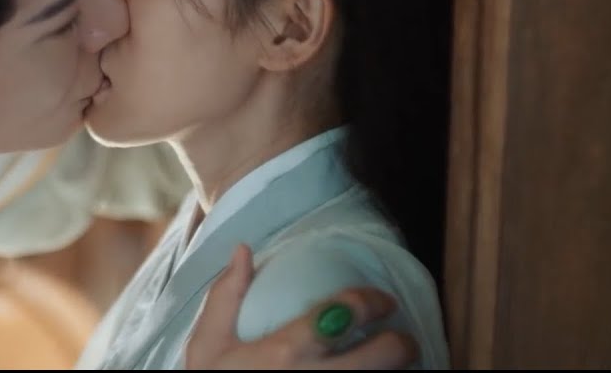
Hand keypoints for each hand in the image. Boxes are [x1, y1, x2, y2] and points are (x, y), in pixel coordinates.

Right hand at [184, 245, 418, 369]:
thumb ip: (226, 296)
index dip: (374, 300)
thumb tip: (243, 250)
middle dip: (403, 344)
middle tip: (399, 341)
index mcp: (287, 350)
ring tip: (388, 367)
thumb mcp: (207, 345)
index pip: (347, 312)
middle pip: (388, 356)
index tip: (381, 302)